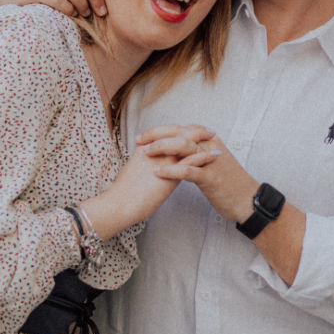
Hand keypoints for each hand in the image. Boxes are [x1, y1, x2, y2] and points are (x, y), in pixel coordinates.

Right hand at [81, 126, 219, 234]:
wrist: (119, 204)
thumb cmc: (123, 194)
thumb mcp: (134, 174)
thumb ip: (144, 167)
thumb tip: (151, 168)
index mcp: (146, 149)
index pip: (167, 134)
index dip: (182, 130)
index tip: (194, 130)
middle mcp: (155, 150)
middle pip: (178, 133)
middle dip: (194, 130)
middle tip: (208, 130)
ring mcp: (162, 160)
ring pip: (185, 142)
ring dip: (202, 138)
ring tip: (215, 138)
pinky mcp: (168, 173)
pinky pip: (189, 160)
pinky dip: (203, 156)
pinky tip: (214, 155)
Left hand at [136, 125, 257, 224]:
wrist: (248, 200)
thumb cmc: (228, 183)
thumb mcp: (211, 164)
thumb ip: (195, 155)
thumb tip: (176, 153)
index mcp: (208, 141)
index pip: (181, 129)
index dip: (160, 131)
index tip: (143, 136)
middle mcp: (210, 146)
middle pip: (180, 132)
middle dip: (157, 135)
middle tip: (139, 141)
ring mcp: (211, 161)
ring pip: (183, 146)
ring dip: (162, 147)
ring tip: (145, 152)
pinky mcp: (211, 177)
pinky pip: (188, 170)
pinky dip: (171, 170)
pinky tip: (157, 172)